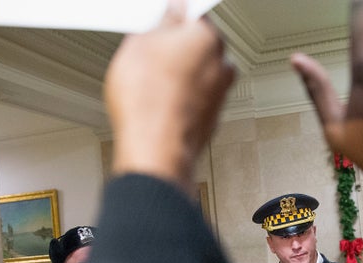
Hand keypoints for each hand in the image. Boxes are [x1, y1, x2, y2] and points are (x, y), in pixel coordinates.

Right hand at [104, 0, 234, 194]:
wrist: (155, 149)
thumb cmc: (148, 100)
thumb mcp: (139, 44)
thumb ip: (162, 23)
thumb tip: (171, 14)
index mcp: (208, 39)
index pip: (194, 16)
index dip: (173, 18)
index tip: (160, 20)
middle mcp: (222, 66)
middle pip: (199, 47)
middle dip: (176, 49)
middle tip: (148, 55)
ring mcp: (220, 95)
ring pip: (198, 76)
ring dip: (179, 77)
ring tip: (149, 84)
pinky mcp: (212, 120)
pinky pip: (196, 101)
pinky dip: (182, 101)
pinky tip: (159, 105)